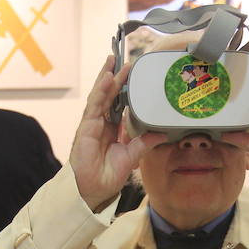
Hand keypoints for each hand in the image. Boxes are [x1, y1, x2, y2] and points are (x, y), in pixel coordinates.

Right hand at [70, 56, 164, 210]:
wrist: (93, 189)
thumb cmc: (107, 175)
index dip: (125, 88)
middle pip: (109, 94)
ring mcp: (92, 123)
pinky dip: (100, 90)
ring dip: (106, 76)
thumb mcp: (132, 156)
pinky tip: (106, 78)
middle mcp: (101, 123)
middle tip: (124, 59)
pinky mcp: (86, 126)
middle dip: (115, 76)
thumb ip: (145, 143)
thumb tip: (162, 134)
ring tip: (113, 60)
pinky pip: (94, 105)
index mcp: (112, 128)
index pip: (119, 102)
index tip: (133, 73)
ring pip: (100, 95)